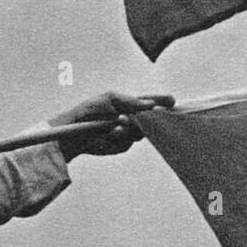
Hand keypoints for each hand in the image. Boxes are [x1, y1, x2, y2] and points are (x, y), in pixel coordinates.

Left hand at [49, 92, 175, 160]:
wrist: (73, 134)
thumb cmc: (88, 111)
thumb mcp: (109, 100)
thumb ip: (131, 102)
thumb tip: (149, 104)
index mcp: (130, 104)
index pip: (151, 102)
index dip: (162, 102)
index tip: (172, 102)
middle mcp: (132, 119)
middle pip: (150, 121)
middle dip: (143, 120)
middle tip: (133, 117)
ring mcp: (128, 134)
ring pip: (138, 134)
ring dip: (127, 130)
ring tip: (113, 127)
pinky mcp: (121, 146)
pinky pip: (127, 144)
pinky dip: (118, 140)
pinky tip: (107, 137)